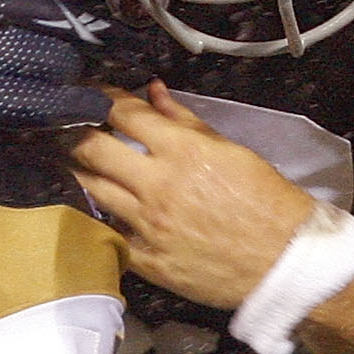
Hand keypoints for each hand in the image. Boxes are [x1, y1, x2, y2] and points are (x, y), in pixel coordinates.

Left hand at [70, 85, 324, 308]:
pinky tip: (97, 209)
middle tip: (67, 128)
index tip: (91, 95)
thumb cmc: (266, 201)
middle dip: (74, 133)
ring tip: (74, 163)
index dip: (100, 99)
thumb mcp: (231, 149)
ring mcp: (148, 226)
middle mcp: (157, 186)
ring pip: (92, 191)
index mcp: (182, 151)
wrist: (286, 260)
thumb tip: (153, 92)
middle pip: (92, 149)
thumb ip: (186, 120)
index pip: (123, 114)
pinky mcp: (147, 260)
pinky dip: (102, 218)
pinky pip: (110, 234)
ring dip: (80, 172)